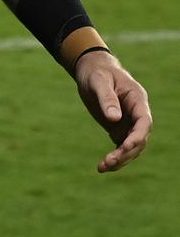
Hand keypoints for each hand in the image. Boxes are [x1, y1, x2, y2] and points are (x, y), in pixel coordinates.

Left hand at [74, 50, 151, 172]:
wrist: (91, 70)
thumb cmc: (97, 72)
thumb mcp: (99, 81)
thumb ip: (107, 98)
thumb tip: (115, 119)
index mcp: (137, 99)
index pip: (144, 122)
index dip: (138, 136)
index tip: (125, 146)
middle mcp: (136, 113)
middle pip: (139, 139)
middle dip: (126, 152)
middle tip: (108, 161)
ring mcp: (129, 123)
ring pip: (131, 148)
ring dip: (120, 159)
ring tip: (102, 167)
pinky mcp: (119, 129)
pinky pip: (121, 148)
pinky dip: (115, 158)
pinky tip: (102, 166)